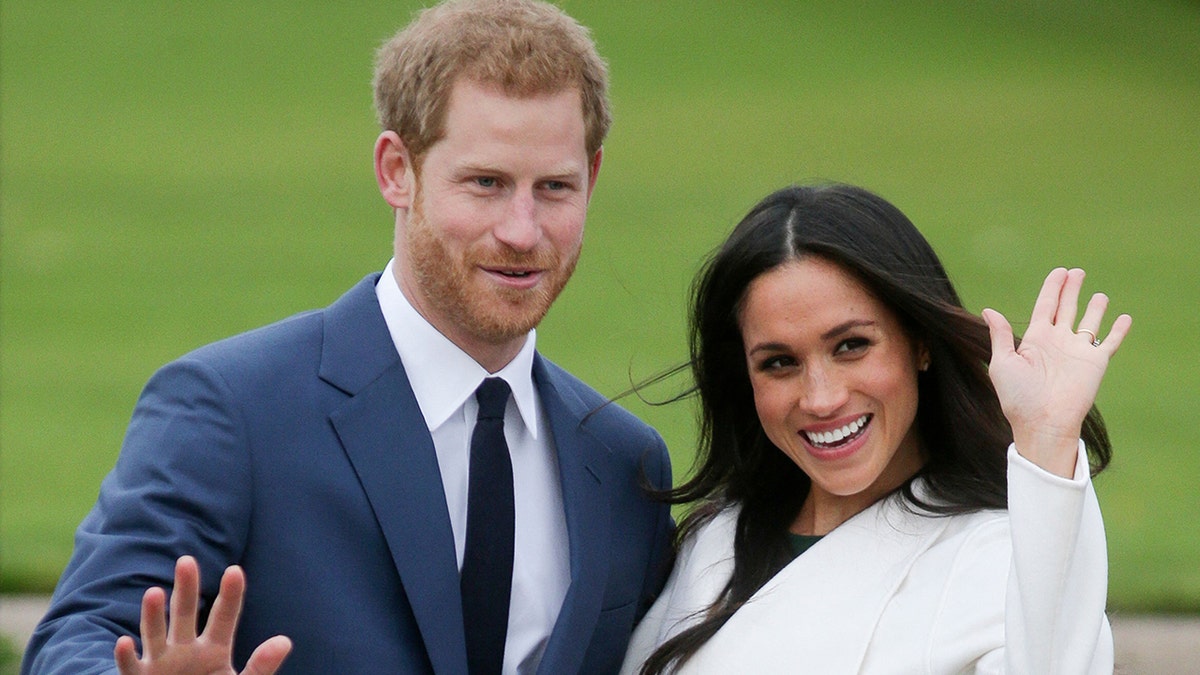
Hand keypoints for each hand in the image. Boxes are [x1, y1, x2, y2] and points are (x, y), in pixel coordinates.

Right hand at [114, 556, 291, 674]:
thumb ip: (261, 666)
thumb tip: (285, 641)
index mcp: (214, 649)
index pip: (224, 617)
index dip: (230, 596)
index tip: (235, 571)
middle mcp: (185, 650)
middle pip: (185, 614)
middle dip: (185, 589)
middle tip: (186, 560)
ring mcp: (161, 663)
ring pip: (155, 635)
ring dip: (153, 615)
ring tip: (153, 592)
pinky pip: (132, 668)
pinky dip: (127, 657)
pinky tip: (124, 642)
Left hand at [982, 268, 1131, 477]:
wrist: (1042, 422)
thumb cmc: (1018, 396)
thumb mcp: (1003, 363)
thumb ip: (1001, 336)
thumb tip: (988, 310)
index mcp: (1035, 339)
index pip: (1045, 306)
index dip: (1052, 288)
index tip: (1059, 272)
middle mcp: (1057, 342)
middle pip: (1066, 308)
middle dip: (1071, 289)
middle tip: (1076, 271)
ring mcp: (1078, 351)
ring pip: (1089, 322)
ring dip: (1095, 308)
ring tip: (1100, 295)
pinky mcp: (1096, 362)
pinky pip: (1110, 342)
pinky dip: (1118, 330)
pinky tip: (1124, 318)